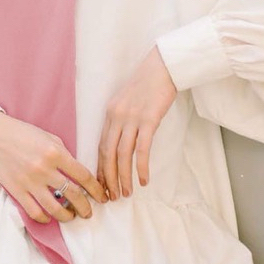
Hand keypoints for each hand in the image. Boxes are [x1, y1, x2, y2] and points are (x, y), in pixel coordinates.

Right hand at [0, 112, 106, 223]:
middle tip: (89, 212)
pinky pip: (34, 212)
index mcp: (55, 152)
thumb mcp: (49, 137)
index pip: (83, 176)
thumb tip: (77, 174)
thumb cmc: (23, 133)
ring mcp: (30, 182)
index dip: (96, 189)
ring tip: (71, 216)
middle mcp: (44, 168)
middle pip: (73, 195)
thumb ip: (64, 154)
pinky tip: (49, 217)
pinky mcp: (16, 191)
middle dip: (85, 207)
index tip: (102, 196)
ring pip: (55, 208)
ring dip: (67, 216)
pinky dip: (45, 218)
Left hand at [96, 45, 176, 199]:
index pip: (101, 146)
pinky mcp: (149, 119)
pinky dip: (140, 167)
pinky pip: (142, 149)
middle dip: (108, 178)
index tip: (101, 185)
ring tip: (126, 193)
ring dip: (123, 177)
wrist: (163, 66)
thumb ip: (122, 119)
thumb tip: (121, 142)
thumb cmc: (148, 84)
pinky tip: (143, 180)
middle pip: (108, 153)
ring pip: (123, 155)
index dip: (101, 168)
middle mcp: (117, 116)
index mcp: (110, 112)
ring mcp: (132, 118)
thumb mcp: (128, 101)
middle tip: (112, 196)